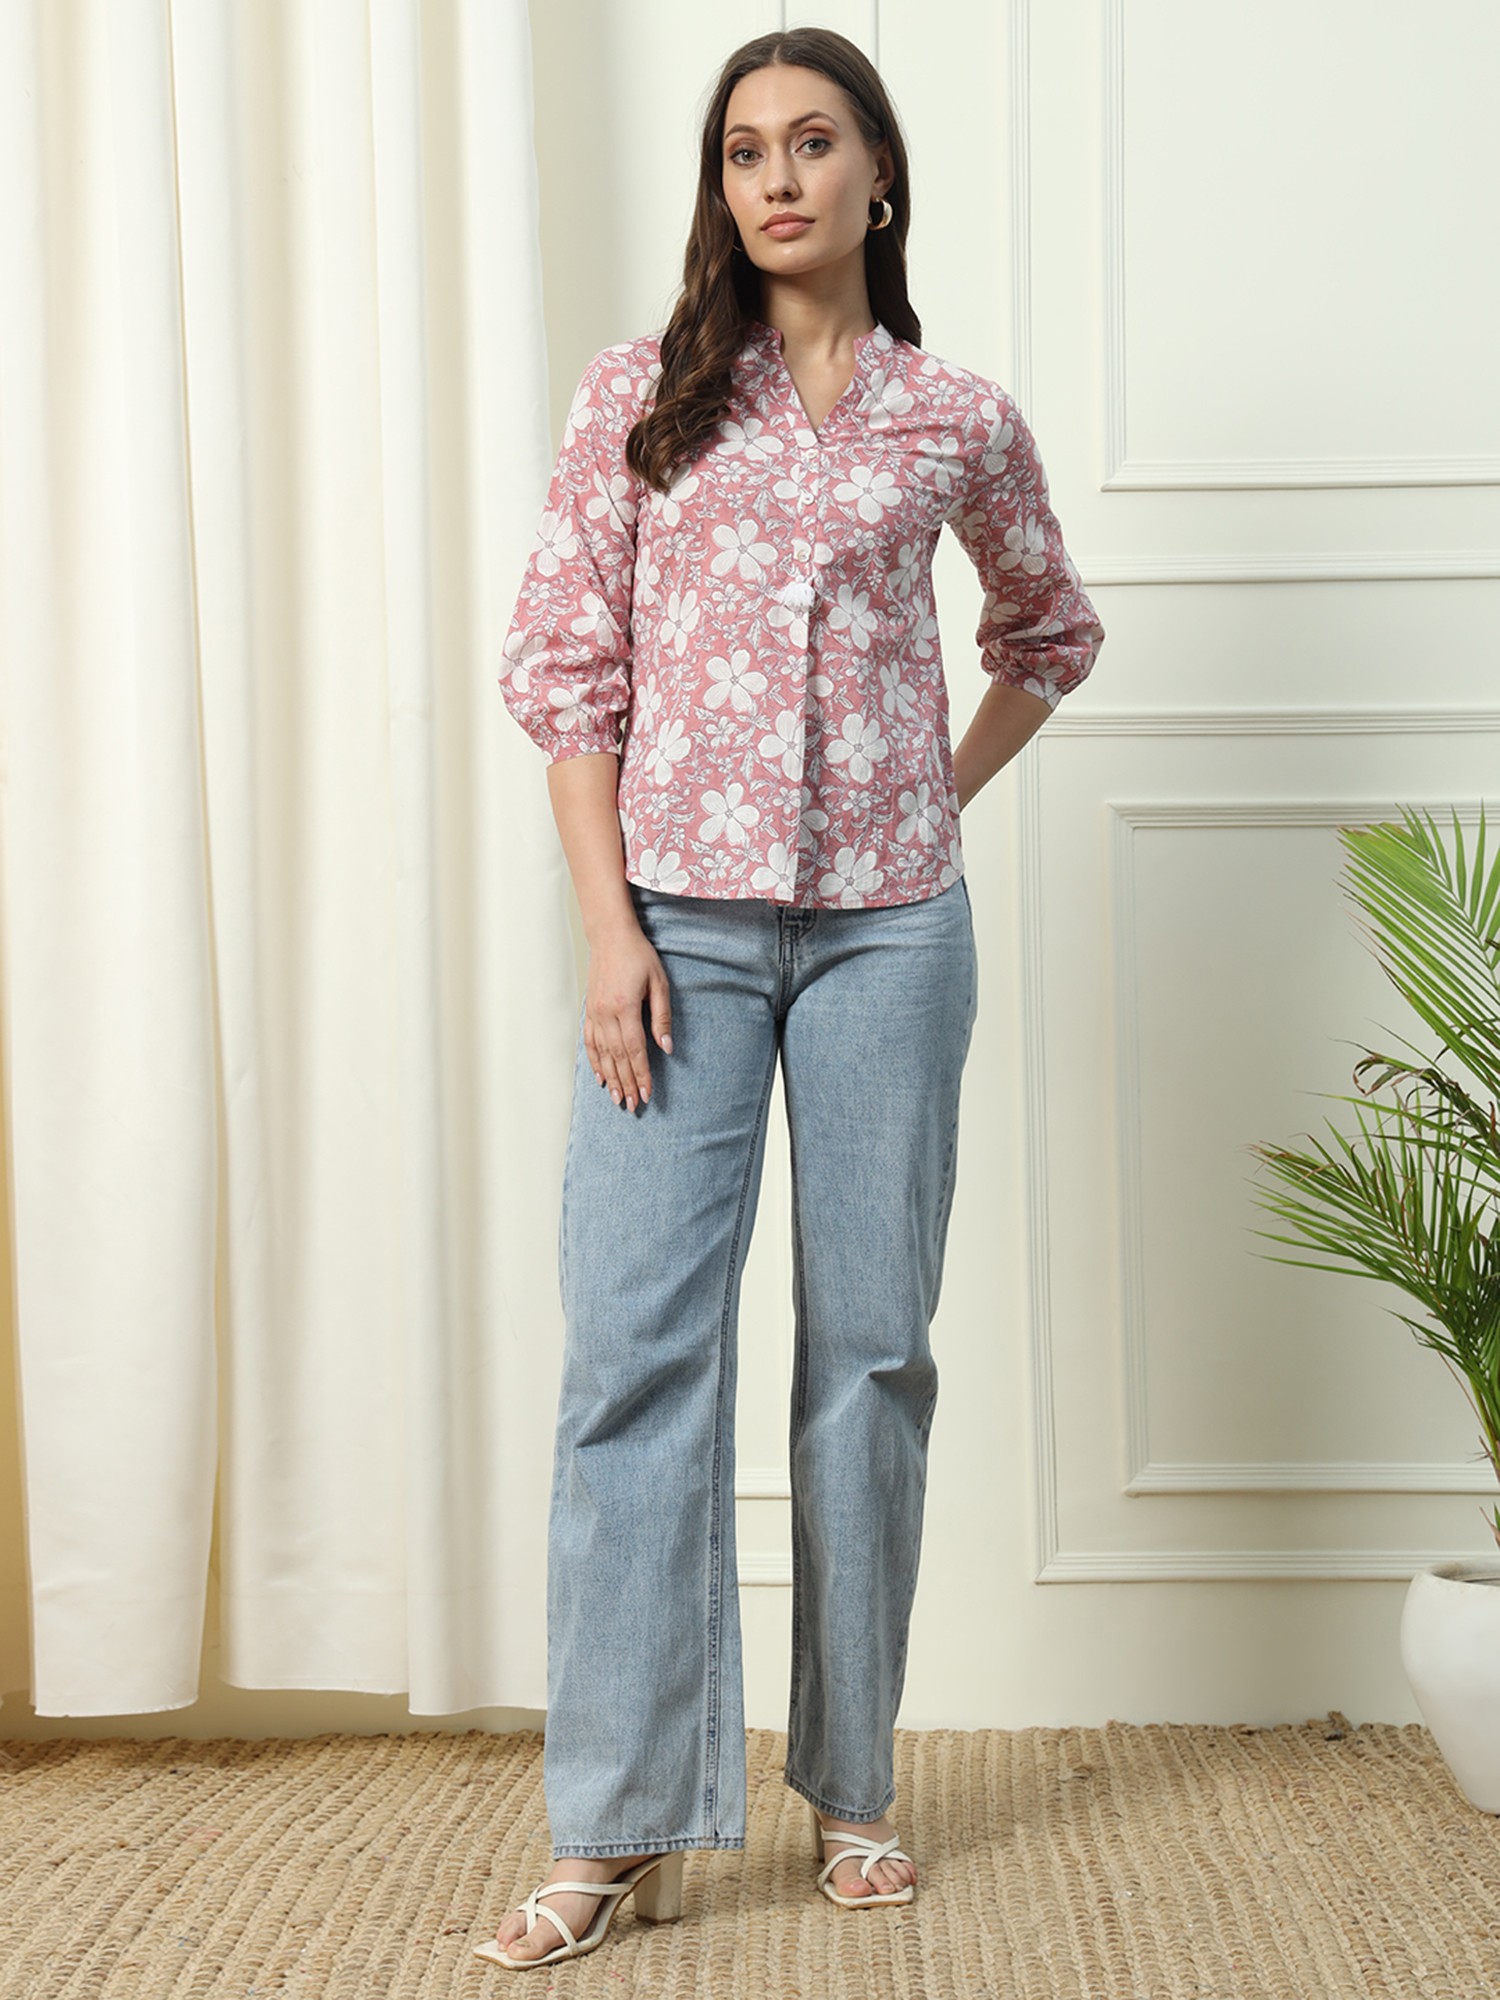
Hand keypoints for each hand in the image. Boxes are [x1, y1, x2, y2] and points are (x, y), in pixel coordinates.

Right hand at [583, 916, 673, 1111]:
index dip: (641, 1075)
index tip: (647, 1093)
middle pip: (618, 1058)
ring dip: (611, 1078)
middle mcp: (606, 1014)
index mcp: (625, 1008)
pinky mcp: (589, 1010)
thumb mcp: (659, 983)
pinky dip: (594, 1061)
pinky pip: (590, 1042)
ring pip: (602, 1054)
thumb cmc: (638, 956)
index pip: (635, 1051)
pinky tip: (600, 1077)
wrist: (611, 937)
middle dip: (627, 1084)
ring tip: (618, 1099)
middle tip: (634, 1106)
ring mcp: (594, 1013)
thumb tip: (666, 1047)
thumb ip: (662, 1017)